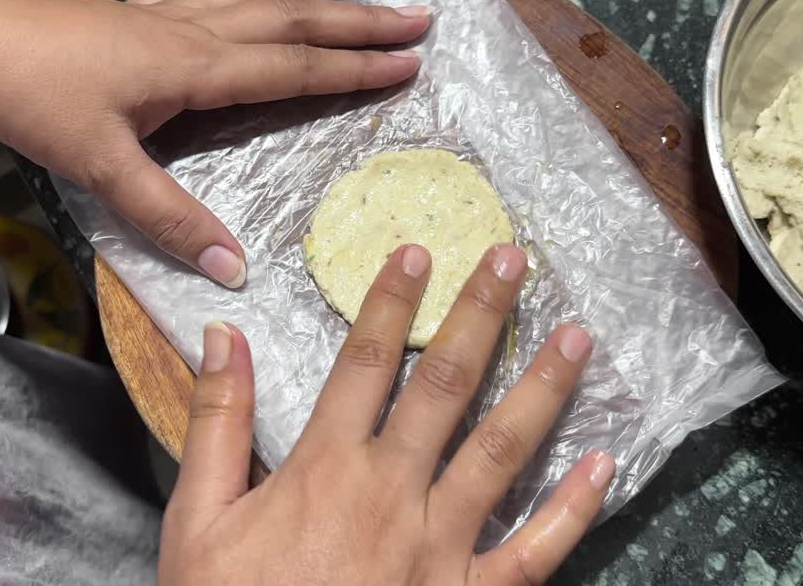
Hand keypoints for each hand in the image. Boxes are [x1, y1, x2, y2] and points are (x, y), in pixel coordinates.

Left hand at [0, 0, 428, 286]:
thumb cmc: (28, 98)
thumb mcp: (100, 167)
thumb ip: (169, 218)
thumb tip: (235, 270)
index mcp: (194, 69)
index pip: (291, 68)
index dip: (353, 69)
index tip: (410, 63)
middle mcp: (193, 32)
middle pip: (290, 19)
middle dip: (358, 18)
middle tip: (418, 11)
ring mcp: (164, 14)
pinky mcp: (136, 10)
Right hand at [160, 244, 615, 585]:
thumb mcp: (198, 519)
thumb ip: (216, 422)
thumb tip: (224, 335)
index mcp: (327, 468)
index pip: (366, 362)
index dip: (393, 301)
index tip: (419, 251)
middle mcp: (394, 493)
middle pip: (446, 386)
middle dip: (481, 316)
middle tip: (514, 260)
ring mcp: (441, 546)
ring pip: (502, 453)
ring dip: (542, 389)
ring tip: (579, 335)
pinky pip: (533, 552)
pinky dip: (572, 509)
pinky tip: (605, 464)